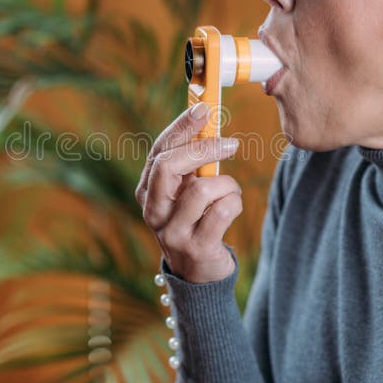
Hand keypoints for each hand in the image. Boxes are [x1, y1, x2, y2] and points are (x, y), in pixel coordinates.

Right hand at [135, 102, 241, 282]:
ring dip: (226, 184)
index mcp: (147, 191)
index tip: (204, 108)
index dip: (181, 126)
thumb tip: (206, 120)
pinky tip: (232, 207)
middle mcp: (153, 211)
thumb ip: (190, 163)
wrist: (198, 273)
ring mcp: (172, 232)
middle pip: (169, 165)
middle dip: (203, 148)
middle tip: (230, 143)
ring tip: (230, 191)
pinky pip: (223, 210)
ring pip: (202, 188)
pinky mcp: (196, 247)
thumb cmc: (195, 220)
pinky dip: (235, 202)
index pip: (159, 150)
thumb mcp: (185, 191)